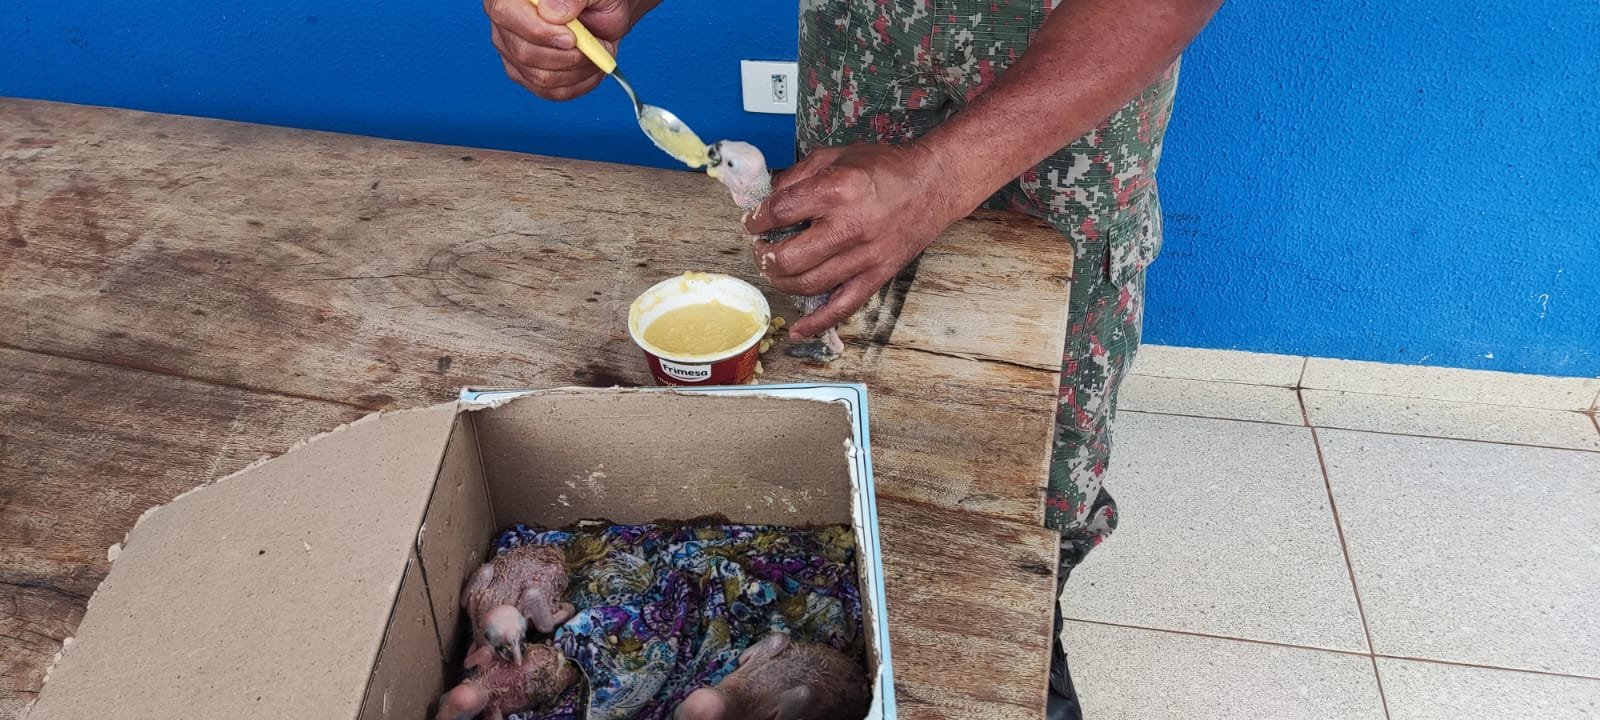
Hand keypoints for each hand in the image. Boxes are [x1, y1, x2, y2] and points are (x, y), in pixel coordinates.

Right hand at [484, 0, 635, 100]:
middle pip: (523, 52)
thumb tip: (552, 13)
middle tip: (592, 45)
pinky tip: (590, 68)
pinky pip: (549, 91)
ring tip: (595, 53)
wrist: (601, 13)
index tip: (571, 38)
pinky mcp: (526, 74)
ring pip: (538, 77)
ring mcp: (512, 50)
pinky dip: (577, 85)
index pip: (506, 14)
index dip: (539, 32)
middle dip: (566, 56)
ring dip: (576, 70)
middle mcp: (505, 21)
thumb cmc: (592, 0)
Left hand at [741, 142, 974, 340]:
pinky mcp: (876, 276)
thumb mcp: (836, 155)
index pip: (779, 212)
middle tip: (762, 247)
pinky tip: (798, 330)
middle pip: (787, 257)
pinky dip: (816, 323)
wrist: (932, 185)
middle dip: (763, 255)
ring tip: (776, 268)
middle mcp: (849, 227)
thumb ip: (797, 174)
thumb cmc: (884, 168)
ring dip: (781, 281)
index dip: (756, 220)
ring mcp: (864, 257)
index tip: (753, 222)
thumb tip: (765, 197)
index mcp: (836, 191)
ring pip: (807, 285)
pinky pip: (842, 308)